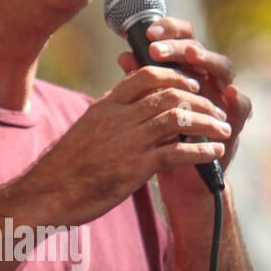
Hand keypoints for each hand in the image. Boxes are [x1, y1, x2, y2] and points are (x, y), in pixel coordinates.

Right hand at [19, 49, 229, 226]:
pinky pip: (176, 152)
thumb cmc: (66, 166)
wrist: (47, 195)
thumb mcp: (86, 129)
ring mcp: (126, 142)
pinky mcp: (133, 168)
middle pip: (169, 94)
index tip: (192, 85)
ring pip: (178, 119)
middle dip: (201, 101)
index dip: (176, 75)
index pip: (147, 75)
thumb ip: (110, 114)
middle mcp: (118, 118)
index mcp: (106, 106)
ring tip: (223, 130)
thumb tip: (128, 102)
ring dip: (208, 123)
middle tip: (217, 111)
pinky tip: (213, 153)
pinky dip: (200, 151)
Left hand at [117, 15, 251, 202]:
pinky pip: (242, 106)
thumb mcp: (147, 109)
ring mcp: (222, 96)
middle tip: (157, 47)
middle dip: (178, 45)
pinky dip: (237, 99)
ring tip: (192, 56)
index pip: (179, 39)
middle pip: (198, 49)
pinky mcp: (234, 120)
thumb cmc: (160, 137)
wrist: (178, 176)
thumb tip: (124, 55)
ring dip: (207, 61)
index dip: (166, 30)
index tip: (146, 32)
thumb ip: (141, 82)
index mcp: (185, 70)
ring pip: (223, 69)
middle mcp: (205, 78)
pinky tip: (229, 93)